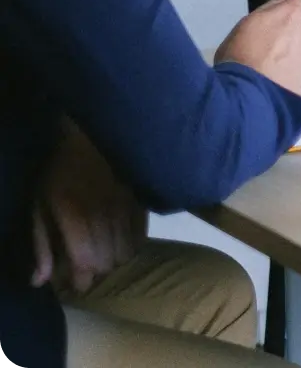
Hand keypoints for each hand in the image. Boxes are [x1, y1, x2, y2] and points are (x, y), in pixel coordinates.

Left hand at [30, 121, 146, 296]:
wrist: (94, 134)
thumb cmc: (61, 171)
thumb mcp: (40, 205)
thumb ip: (41, 244)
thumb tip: (39, 281)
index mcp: (73, 215)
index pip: (85, 262)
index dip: (81, 280)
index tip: (74, 285)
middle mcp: (103, 214)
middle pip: (107, 261)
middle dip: (95, 271)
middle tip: (85, 267)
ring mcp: (126, 207)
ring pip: (126, 252)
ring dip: (113, 260)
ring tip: (102, 255)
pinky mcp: (142, 201)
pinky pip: (142, 237)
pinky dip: (131, 247)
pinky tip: (120, 243)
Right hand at [214, 0, 300, 96]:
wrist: (247, 94)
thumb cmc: (240, 55)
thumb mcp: (248, 24)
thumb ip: (273, 4)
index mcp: (292, 16)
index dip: (300, 10)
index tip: (286, 20)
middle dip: (291, 39)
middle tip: (268, 53)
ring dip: (295, 58)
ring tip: (272, 73)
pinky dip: (299, 77)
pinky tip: (282, 84)